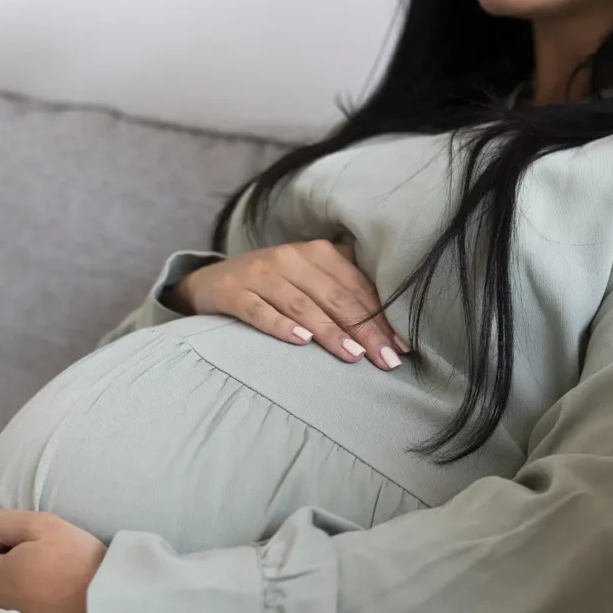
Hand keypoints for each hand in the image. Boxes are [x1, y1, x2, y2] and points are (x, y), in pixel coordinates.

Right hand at [173, 240, 409, 370]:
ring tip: (353, 356)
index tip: (401, 347)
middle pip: (335, 297)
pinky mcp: (234, 293)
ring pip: (302, 305)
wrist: (211, 282)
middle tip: (385, 360)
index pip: (356, 287)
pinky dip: (280, 325)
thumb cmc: (273, 285)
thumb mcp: (309, 277)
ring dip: (330, 331)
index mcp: (316, 253)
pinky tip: (300, 342)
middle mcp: (290, 258)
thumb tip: (391, 320)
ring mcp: (260, 274)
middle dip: (364, 330)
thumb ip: (343, 286)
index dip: (381, 317)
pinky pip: (260, 310)